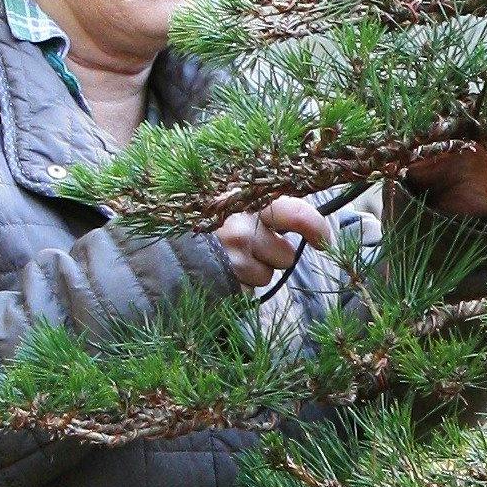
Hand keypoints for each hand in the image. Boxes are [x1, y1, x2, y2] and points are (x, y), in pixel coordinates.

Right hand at [217, 196, 335, 289]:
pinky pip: (251, 287)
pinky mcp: (224, 279)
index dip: (314, 226)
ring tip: (230, 254)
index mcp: (245, 199)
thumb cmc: (207, 220)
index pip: (292, 212)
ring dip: (256, 268)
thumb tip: (310, 221)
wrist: (162, 244)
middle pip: (285, 254)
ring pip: (268, 273)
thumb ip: (267, 206)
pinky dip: (240, 280)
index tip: (324, 239)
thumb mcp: (234, 200)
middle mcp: (239, 227)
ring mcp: (231, 257)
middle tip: (258, 245)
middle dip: (277, 254)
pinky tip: (221, 266)